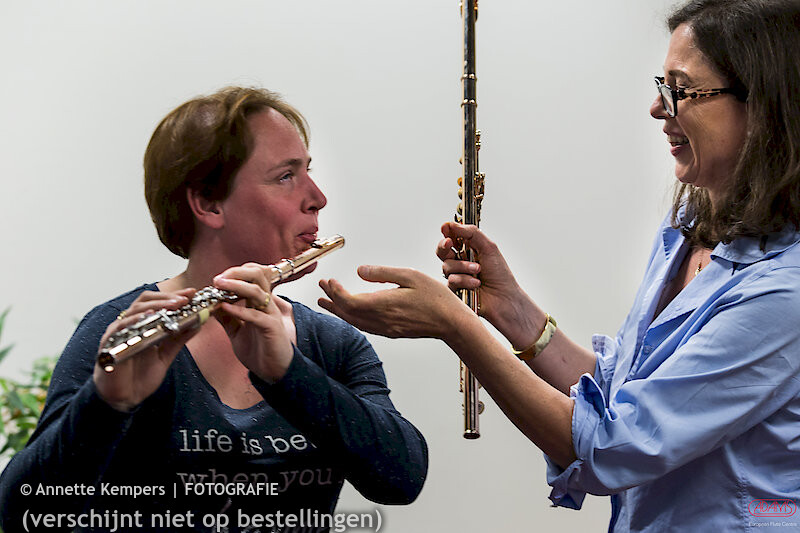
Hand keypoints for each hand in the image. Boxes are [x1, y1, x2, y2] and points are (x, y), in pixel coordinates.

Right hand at [94, 289, 198, 411]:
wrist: (124, 399)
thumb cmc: (141, 376)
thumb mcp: (166, 355)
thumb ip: (179, 339)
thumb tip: (199, 322)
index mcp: (143, 325)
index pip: (157, 302)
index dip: (173, 295)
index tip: (192, 293)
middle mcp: (130, 325)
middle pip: (145, 301)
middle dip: (166, 298)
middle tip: (184, 299)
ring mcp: (118, 333)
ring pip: (134, 311)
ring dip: (155, 306)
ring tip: (173, 306)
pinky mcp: (108, 345)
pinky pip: (119, 328)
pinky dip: (134, 321)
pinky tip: (148, 318)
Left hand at [212, 263, 293, 381]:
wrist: (274, 371)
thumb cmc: (260, 351)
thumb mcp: (236, 331)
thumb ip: (227, 318)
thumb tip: (212, 305)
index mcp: (260, 302)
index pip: (252, 276)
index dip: (235, 273)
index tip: (217, 279)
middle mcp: (267, 304)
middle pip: (257, 275)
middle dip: (236, 273)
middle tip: (218, 278)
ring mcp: (271, 314)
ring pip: (257, 291)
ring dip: (236, 286)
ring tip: (219, 285)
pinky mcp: (272, 328)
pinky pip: (256, 315)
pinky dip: (239, 310)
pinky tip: (225, 307)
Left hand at [318, 265, 468, 343]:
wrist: (452, 323)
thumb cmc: (436, 298)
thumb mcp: (411, 276)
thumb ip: (383, 273)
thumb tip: (360, 270)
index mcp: (384, 305)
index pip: (350, 301)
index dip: (336, 292)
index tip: (329, 281)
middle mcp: (382, 320)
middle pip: (348, 313)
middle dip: (332, 300)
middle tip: (322, 288)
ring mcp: (386, 329)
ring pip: (355, 322)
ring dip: (339, 311)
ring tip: (327, 302)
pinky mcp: (392, 333)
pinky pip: (365, 327)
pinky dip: (352, 319)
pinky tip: (350, 314)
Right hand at [438, 222, 542, 346]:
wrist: (504, 297)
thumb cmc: (500, 274)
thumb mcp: (488, 247)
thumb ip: (471, 233)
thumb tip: (452, 224)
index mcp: (468, 249)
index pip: (452, 237)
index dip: (447, 232)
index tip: (446, 228)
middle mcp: (460, 262)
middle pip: (442, 250)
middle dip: (443, 246)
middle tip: (449, 243)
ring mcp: (456, 276)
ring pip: (447, 266)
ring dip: (463, 267)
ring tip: (478, 271)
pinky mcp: (454, 290)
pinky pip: (451, 281)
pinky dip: (464, 280)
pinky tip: (476, 284)